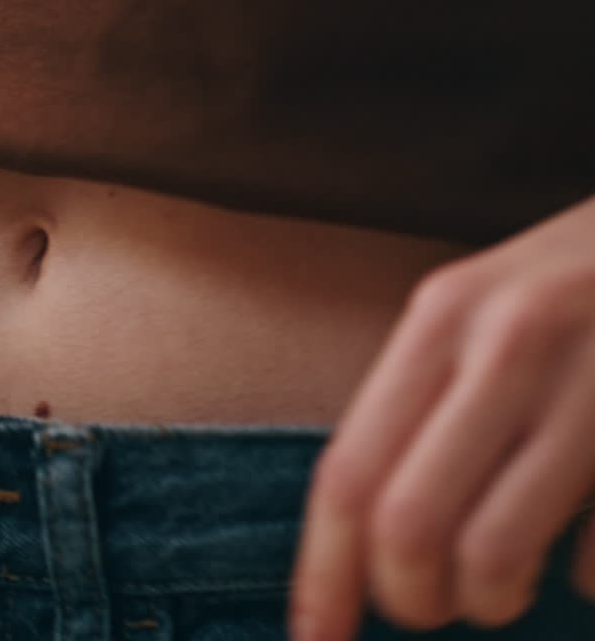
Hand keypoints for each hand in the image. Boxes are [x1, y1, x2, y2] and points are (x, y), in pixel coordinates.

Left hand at [291, 195, 594, 638]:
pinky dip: (585, 582)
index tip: (316, 640)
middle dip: (407, 598)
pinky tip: (583, 560)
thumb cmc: (581, 280)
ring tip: (499, 589)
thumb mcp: (482, 309)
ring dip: (487, 601)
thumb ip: (423, 403)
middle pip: (407, 526)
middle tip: (426, 607)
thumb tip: (366, 543)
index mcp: (444, 317)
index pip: (348, 473)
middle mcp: (510, 344)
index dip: (323, 574)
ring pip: (495, 554)